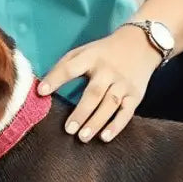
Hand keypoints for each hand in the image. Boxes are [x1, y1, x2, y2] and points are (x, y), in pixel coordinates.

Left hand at [37, 27, 161, 142]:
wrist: (141, 44)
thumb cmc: (103, 53)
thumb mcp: (83, 51)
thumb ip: (65, 66)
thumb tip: (43, 88)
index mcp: (91, 57)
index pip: (70, 68)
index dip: (55, 79)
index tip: (41, 92)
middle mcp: (108, 71)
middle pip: (94, 93)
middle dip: (81, 112)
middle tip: (68, 129)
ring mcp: (123, 84)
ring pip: (110, 105)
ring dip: (96, 122)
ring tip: (82, 137)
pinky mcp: (136, 95)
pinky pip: (127, 112)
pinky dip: (117, 126)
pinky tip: (105, 137)